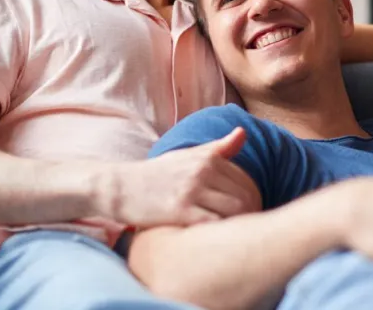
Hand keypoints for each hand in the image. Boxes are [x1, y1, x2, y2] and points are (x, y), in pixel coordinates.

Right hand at [100, 127, 260, 227]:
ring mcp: (191, 191)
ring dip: (240, 225)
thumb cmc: (156, 174)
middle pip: (245, 196)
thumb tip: (243, 132)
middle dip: (252, 214)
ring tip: (236, 237)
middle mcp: (202, 171)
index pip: (246, 181)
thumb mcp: (186, 155)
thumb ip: (217, 148)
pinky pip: (214, 224)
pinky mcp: (180, 210)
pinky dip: (222, 233)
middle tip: (248, 230)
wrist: (118, 187)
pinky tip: (217, 241)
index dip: (254, 200)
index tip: (251, 214)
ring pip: (234, 210)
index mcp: (207, 158)